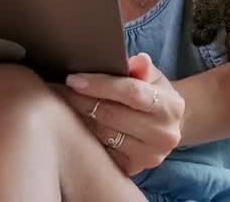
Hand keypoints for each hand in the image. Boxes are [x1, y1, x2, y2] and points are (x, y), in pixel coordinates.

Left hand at [56, 53, 184, 174]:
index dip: (100, 84)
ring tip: (60, 102)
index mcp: (170, 107)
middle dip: (81, 100)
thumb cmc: (151, 94)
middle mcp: (163, 135)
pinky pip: (99, 150)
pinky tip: (71, 122)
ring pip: (102, 134)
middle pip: (112, 115)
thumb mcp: (152, 77)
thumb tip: (137, 61)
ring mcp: (148, 156)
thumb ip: (142, 68)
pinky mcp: (131, 168)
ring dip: (78, 117)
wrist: (163, 127)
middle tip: (59, 88)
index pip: (131, 92)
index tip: (73, 79)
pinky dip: (83, 135)